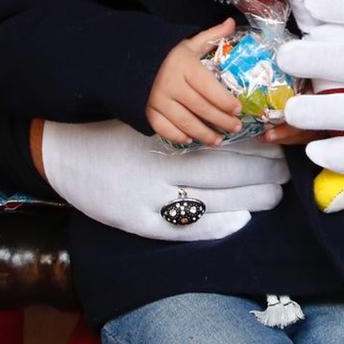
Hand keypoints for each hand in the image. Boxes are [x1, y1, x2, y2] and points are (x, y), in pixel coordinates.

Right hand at [38, 119, 287, 241]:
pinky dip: (213, 226)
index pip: (221, 144)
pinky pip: (181, 228)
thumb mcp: (147, 116)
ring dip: (248, 199)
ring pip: (210, 200)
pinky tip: (239, 221)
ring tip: (272, 196)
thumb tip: (232, 118)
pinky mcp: (135, 220)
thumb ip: (185, 118)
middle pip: (222, 173)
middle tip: (284, 175)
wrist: (59, 146)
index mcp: (165, 136)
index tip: (276, 150)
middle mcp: (160, 166)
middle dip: (260, 175)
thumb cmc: (109, 127)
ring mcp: (147, 196)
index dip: (254, 150)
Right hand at [146, 20, 242, 144]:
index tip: (238, 109)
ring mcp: (158, 100)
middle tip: (236, 127)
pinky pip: (164, 129)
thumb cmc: (168, 54)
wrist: (133, 60)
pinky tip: (191, 140)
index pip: (208, 87)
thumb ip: (212, 35)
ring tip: (218, 140)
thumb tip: (232, 22)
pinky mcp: (148, 111)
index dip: (224, 100)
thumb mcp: (189, 43)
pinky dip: (178, 136)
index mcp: (184, 67)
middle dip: (220, 120)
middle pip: (200, 107)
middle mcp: (171, 85)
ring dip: (203, 134)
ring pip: (184, 122)